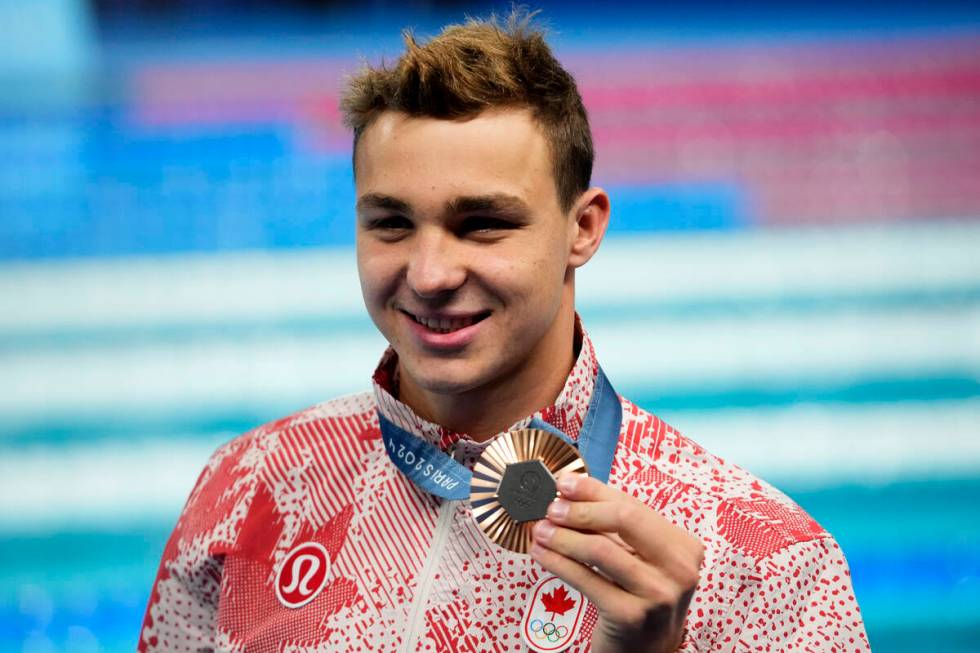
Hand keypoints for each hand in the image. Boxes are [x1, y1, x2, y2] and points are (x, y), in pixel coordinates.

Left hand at [530, 473, 703, 652]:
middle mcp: (680, 569)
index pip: (635, 506)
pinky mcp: (631, 616)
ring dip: (564, 536)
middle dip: (581, 509)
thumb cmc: (640, 597)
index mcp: (684, 546)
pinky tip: (542, 554)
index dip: (595, 491)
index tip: (565, 483)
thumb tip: (573, 492)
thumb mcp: (641, 559)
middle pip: (624, 519)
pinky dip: (559, 563)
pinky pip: (587, 580)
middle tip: (552, 508)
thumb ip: (617, 528)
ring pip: (601, 549)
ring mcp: (658, 594)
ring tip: (541, 531)